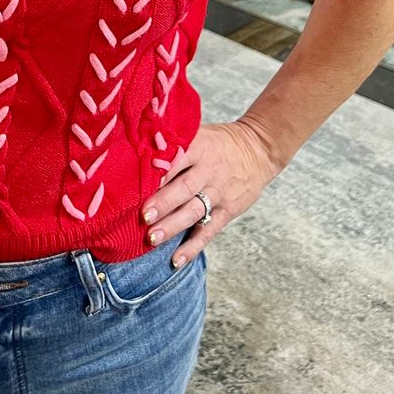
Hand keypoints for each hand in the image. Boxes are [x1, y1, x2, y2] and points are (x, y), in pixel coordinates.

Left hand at [140, 119, 282, 266]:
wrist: (259, 149)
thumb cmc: (218, 142)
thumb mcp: (199, 133)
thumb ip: (174, 143)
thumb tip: (135, 150)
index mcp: (200, 147)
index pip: (177, 159)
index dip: (159, 172)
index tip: (137, 184)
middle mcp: (209, 170)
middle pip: (184, 188)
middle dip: (163, 203)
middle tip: (143, 216)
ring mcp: (219, 192)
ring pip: (194, 211)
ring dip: (173, 226)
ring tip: (152, 238)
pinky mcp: (227, 210)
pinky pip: (209, 230)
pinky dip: (193, 246)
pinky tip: (176, 260)